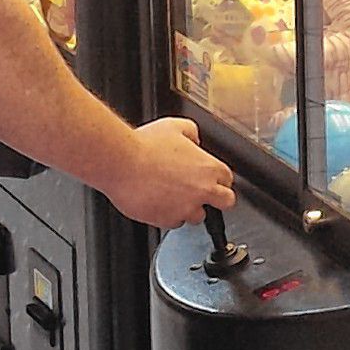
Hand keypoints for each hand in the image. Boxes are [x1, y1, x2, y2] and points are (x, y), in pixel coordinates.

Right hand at [111, 117, 236, 229]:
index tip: (211, 178)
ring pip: (197, 216)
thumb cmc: (144, 145)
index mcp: (209, 168)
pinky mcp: (167, 220)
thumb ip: (192, 132)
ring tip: (173, 196)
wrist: (121, 163)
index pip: (228, 179)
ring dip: (189, 208)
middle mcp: (202, 190)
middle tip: (203, 193)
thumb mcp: (175, 126)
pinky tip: (159, 201)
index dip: (218, 178)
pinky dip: (168, 215)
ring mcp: (186, 208)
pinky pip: (174, 223)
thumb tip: (195, 139)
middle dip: (216, 199)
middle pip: (226, 202)